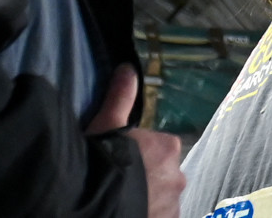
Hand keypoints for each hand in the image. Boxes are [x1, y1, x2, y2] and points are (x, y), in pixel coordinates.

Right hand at [87, 66, 185, 217]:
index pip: (159, 150)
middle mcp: (178, 176)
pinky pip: (160, 216)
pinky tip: (128, 213)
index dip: (140, 157)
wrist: (94, 198)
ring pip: (162, 201)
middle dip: (148, 182)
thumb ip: (120, 96)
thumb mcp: (106, 123)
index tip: (122, 164)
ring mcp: (173, 205)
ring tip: (122, 202)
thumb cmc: (101, 158)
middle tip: (121, 185)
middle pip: (163, 178)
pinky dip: (150, 215)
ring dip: (149, 202)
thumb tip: (127, 68)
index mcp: (168, 148)